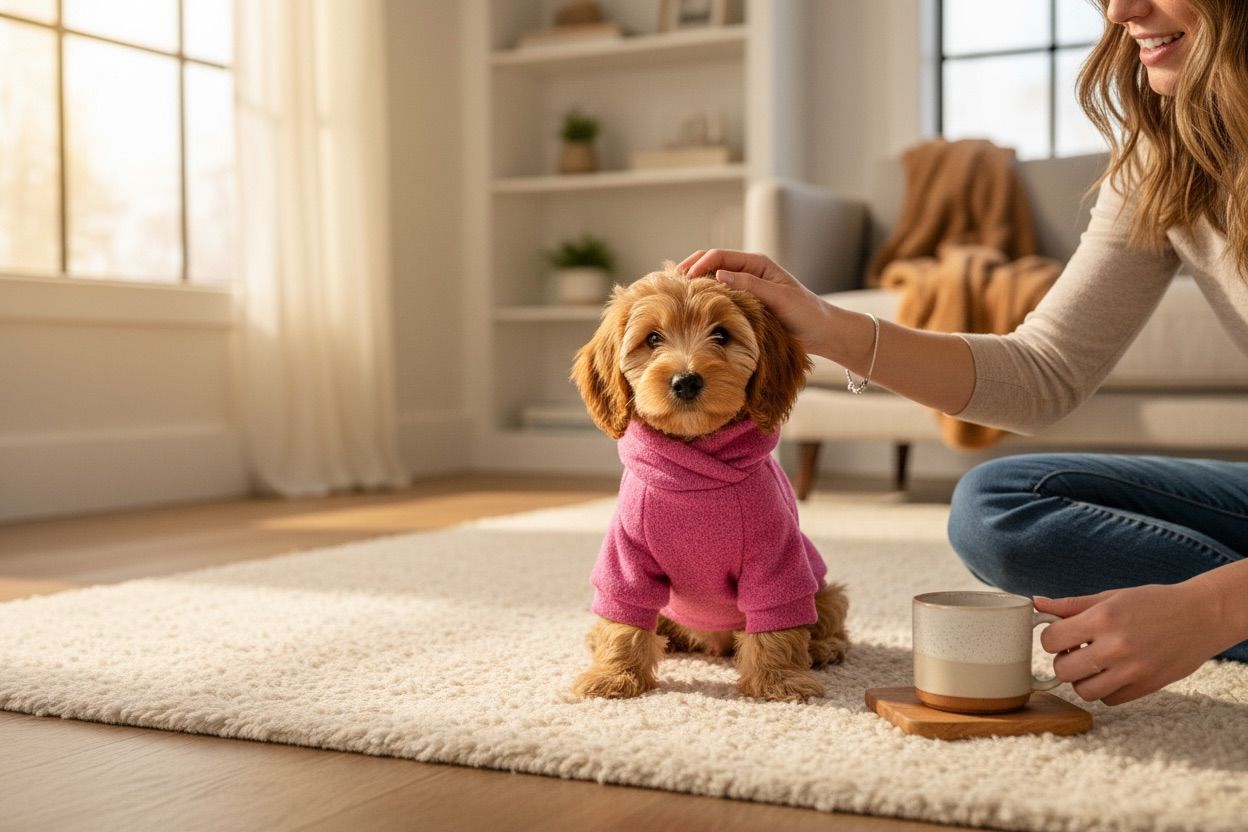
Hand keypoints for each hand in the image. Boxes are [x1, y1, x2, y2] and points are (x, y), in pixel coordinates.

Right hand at [676, 249, 833, 355]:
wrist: (820, 332)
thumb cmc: (804, 313)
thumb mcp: (778, 297)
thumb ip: (750, 285)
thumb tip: (719, 274)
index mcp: (756, 264)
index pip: (719, 256)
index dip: (699, 264)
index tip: (685, 278)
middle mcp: (748, 272)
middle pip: (711, 263)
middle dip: (690, 269)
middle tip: (670, 282)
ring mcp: (744, 287)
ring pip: (712, 279)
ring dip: (694, 283)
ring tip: (675, 293)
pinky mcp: (744, 303)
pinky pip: (718, 295)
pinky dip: (703, 297)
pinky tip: (691, 306)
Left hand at [1036, 583, 1229, 705]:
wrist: (1201, 616)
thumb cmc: (1153, 602)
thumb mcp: (1110, 597)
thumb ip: (1070, 605)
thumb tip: (1036, 604)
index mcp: (1103, 619)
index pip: (1050, 641)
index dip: (1051, 638)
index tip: (1062, 635)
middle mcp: (1116, 647)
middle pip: (1062, 670)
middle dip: (1063, 661)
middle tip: (1076, 651)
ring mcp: (1132, 671)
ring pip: (1083, 691)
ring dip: (1082, 679)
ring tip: (1094, 663)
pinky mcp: (1146, 687)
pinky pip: (1109, 700)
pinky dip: (1104, 690)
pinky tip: (1112, 673)